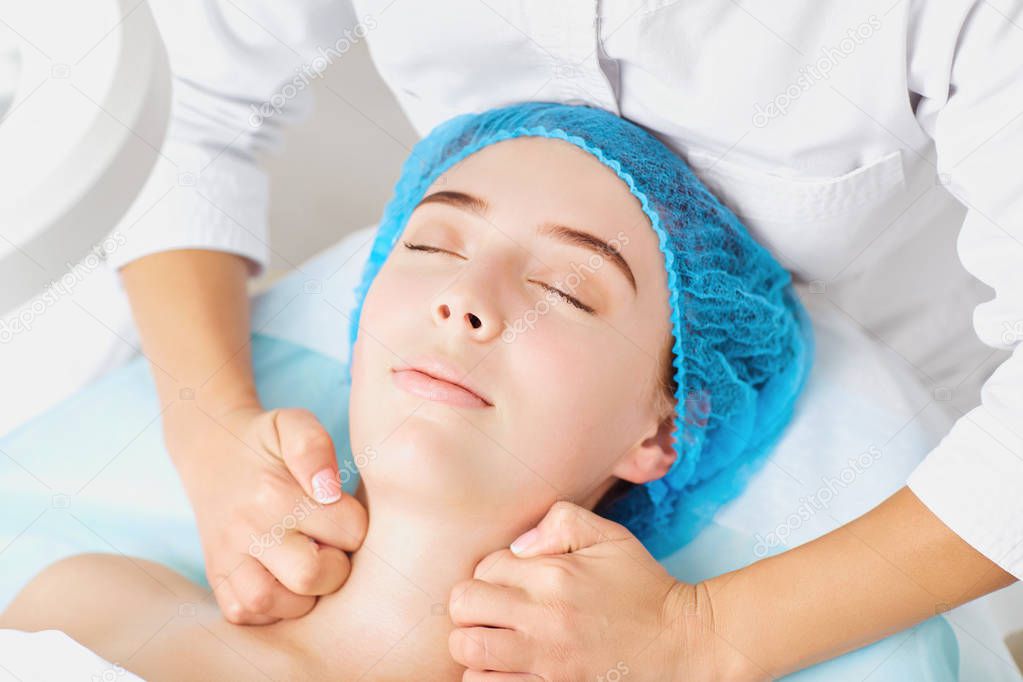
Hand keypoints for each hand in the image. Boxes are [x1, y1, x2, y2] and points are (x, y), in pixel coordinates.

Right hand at [166, 403, 367, 624]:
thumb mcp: (293, 424)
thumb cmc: (266, 441)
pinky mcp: (215, 577)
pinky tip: (283, 579)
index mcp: (274, 493)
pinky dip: (273, 607)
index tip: (342, 514)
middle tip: (329, 546)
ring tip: (307, 563)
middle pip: (313, 576)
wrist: (211, 451)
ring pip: (278, 605)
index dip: (355, 526)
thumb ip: (315, 447)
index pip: (349, 531)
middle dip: (336, 567)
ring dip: (305, 593)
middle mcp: (248, 529)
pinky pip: (246, 614)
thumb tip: (328, 490)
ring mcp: (227, 558)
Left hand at [448, 501, 744, 680]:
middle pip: (464, 607)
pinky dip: (488, 680)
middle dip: (471, 607)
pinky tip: (504, 672)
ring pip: (468, 653)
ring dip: (474, 648)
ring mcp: (547, 662)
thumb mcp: (610, 537)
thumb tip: (518, 546)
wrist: (685, 645)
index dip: (492, 574)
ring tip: (494, 645)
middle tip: (491, 614)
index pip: (485, 567)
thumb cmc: (644, 589)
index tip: (511, 586)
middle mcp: (544, 618)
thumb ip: (561, 521)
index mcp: (554, 575)